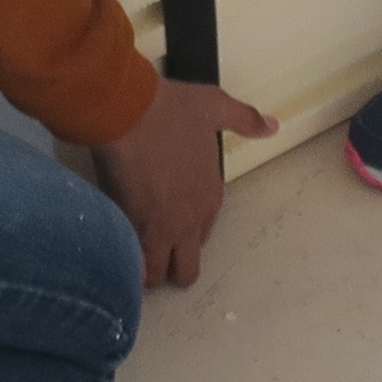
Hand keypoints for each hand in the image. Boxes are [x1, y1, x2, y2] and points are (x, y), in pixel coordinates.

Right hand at [92, 75, 277, 287]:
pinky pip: (129, 265)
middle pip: (185, 270)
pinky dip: (121, 262)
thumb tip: (272, 126)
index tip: (166, 219)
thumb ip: (244, 119)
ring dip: (142, 268)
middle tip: (147, 246)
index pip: (202, 236)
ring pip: (155, 275)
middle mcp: (189, 221)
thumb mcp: (214, 106)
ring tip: (125, 250)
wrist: (130, 110)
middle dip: (168, 265)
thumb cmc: (170, 109)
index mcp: (209, 196)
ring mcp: (160, 230)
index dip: (184, 233)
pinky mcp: (130, 230)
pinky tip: (109, 246)